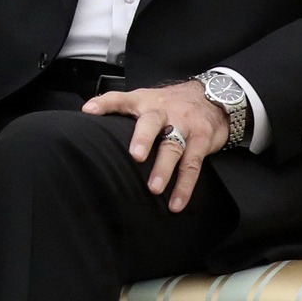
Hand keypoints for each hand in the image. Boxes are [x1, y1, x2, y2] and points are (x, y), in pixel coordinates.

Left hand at [83, 80, 229, 212]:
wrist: (212, 97)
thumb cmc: (171, 103)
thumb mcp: (147, 99)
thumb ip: (122, 108)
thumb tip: (89, 117)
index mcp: (144, 101)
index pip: (121, 98)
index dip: (105, 103)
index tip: (89, 111)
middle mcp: (163, 112)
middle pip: (152, 122)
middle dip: (143, 139)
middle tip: (135, 156)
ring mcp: (184, 125)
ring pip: (173, 146)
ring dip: (164, 168)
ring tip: (154, 188)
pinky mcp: (201, 140)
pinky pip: (193, 165)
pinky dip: (184, 187)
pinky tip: (175, 203)